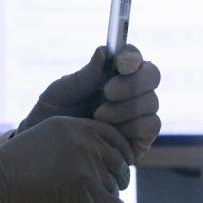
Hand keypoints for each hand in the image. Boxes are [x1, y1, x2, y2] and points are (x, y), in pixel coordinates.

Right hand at [0, 116, 131, 202]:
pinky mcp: (92, 198)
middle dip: (115, 176)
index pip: (111, 135)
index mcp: (69, 126)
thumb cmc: (8, 175)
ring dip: (104, 196)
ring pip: (115, 186)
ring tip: (80, 202)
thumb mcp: (38, 141)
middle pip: (118, 161)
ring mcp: (89, 170)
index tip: (115, 164)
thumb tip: (98, 154)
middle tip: (100, 188)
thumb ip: (68, 142)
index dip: (117, 151)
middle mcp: (83, 143)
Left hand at [18, 45, 161, 159]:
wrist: (49, 150)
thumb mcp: (62, 92)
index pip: (132, 57)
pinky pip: (151, 126)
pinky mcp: (140, 139)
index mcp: (111, 73)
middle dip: (131, 83)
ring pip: (151, 102)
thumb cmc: (53, 115)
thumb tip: (103, 52)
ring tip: (98, 116)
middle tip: (107, 92)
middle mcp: (130, 91)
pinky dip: (132, 126)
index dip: (132, 56)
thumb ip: (84, 75)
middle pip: (152, 75)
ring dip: (125, 108)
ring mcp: (137, 115)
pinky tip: (109, 130)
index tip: (120, 63)